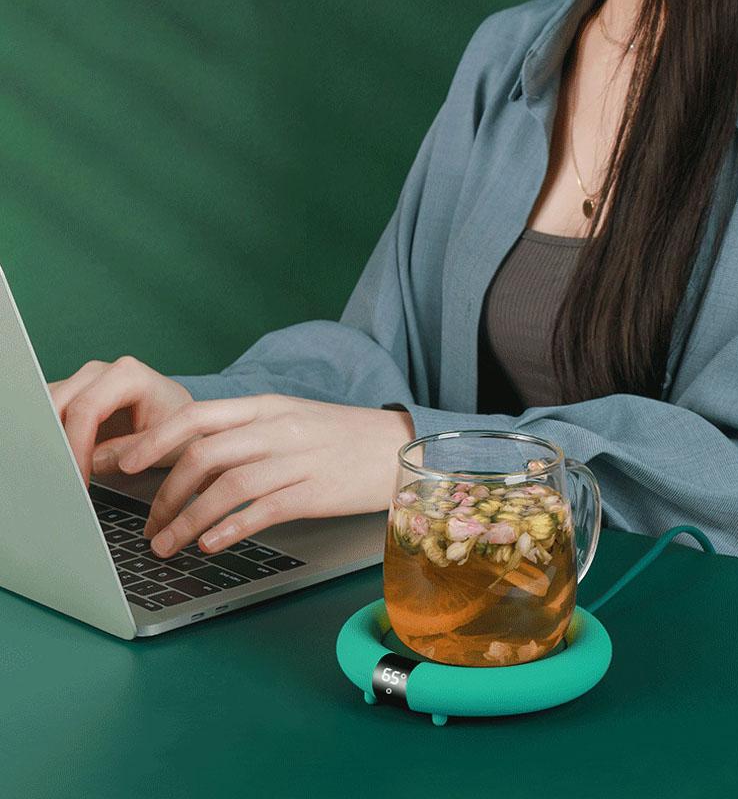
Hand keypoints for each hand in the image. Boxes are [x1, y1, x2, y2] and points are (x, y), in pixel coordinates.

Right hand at [48, 356, 192, 484]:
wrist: (183, 418)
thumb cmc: (179, 427)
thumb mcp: (167, 443)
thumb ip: (131, 450)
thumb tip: (93, 462)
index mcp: (128, 375)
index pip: (87, 409)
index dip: (76, 445)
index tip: (77, 476)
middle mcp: (100, 371)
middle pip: (59, 404)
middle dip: (56, 443)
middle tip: (60, 478)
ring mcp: (84, 380)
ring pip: (46, 405)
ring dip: (48, 438)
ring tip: (57, 471)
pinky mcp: (74, 394)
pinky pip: (49, 411)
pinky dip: (49, 436)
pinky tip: (56, 460)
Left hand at [115, 394, 415, 557]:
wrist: (397, 448)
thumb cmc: (343, 437)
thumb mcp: (293, 420)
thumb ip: (248, 432)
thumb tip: (196, 457)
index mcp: (268, 406)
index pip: (198, 415)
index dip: (155, 439)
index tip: (125, 462)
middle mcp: (277, 428)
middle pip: (204, 454)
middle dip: (165, 493)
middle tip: (149, 523)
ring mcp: (297, 459)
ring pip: (226, 486)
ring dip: (188, 519)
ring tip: (168, 544)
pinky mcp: (315, 492)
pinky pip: (262, 511)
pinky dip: (229, 528)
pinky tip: (210, 545)